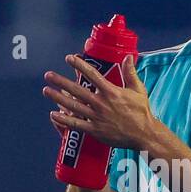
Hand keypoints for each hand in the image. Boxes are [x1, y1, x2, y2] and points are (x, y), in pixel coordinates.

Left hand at [43, 54, 157, 150]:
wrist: (143, 134)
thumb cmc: (141, 112)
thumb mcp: (138, 89)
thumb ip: (130, 72)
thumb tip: (128, 56)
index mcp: (111, 92)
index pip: (92, 75)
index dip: (79, 65)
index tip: (69, 58)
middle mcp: (101, 103)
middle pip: (77, 90)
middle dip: (61, 81)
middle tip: (48, 75)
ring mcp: (97, 117)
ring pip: (73, 106)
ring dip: (58, 98)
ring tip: (46, 90)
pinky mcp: (95, 130)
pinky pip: (76, 124)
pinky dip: (64, 120)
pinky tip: (53, 114)